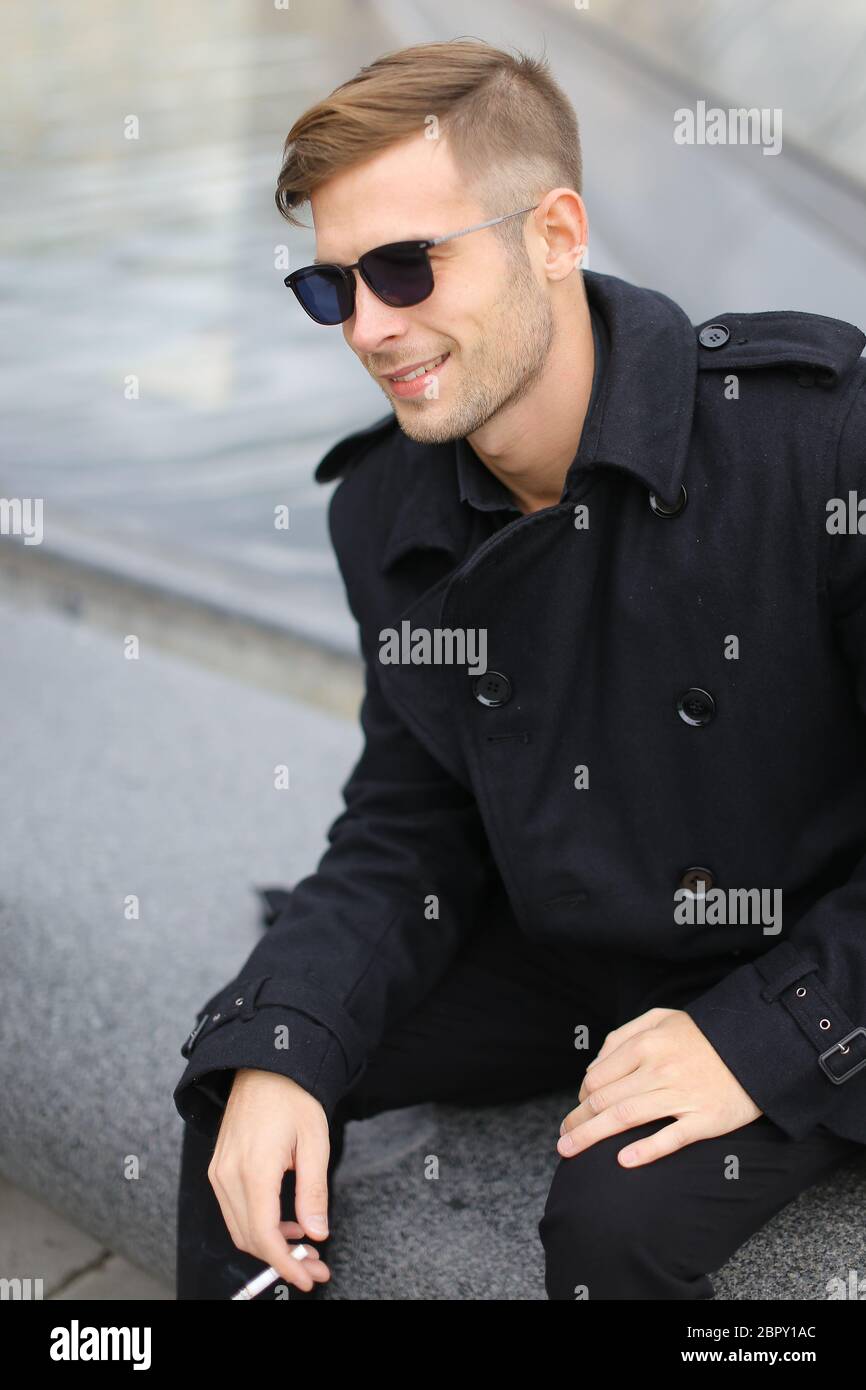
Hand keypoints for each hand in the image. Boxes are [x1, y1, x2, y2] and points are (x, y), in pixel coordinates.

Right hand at [208, 1069, 332, 1293]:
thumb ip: (314, 1191)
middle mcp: (228, 1174)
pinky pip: (234, 1210)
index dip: (286, 1264)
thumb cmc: (293, 1097)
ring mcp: (219, 1172)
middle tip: (315, 1268)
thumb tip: (317, 1233)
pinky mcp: (218, 1168)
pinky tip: (284, 1224)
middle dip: (281, 1260)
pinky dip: (257, 1226)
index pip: (265, 1235)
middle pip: (249, 1238)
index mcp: (254, 1169)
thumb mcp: (315, 1141)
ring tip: (304, 1248)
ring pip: (239, 1228)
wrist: (264, 1064)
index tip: (308, 1278)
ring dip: (269, 1245)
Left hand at [558, 1007, 761, 1168]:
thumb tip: (594, 1065)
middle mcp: (659, 1070)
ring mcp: (682, 1096)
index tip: (579, 1109)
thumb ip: (624, 1036)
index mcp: (646, 1045)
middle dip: (577, 1122)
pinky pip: (670, 1138)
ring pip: (626, 1118)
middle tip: (562, 1139)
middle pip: (604, 1100)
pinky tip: (623, 1161)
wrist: (757, 1046)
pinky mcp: (705, 1119)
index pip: (598, 1076)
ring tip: (569, 1151)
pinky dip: (645, 1150)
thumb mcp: (661, 1019)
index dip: (581, 1096)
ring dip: (591, 1137)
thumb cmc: (703, 1034)